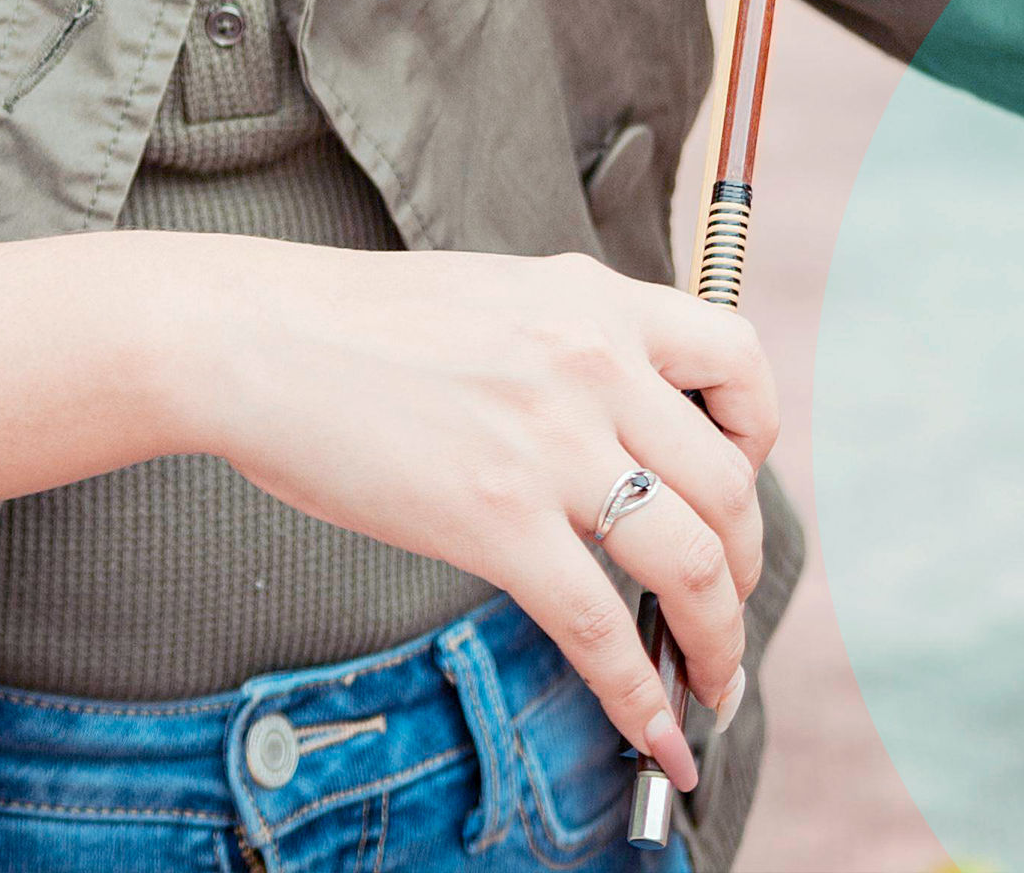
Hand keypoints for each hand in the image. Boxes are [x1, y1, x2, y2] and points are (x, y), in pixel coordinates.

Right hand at [177, 242, 777, 792]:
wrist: (265, 339)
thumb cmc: (367, 325)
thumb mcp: (509, 295)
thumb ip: (579, 343)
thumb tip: (626, 417)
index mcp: (602, 300)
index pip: (741, 359)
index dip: (758, 436)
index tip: (738, 485)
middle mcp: (598, 364)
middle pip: (729, 483)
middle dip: (745, 567)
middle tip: (729, 613)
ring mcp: (553, 444)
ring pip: (689, 559)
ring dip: (717, 638)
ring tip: (711, 682)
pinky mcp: (495, 521)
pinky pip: (598, 625)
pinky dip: (638, 692)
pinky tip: (652, 729)